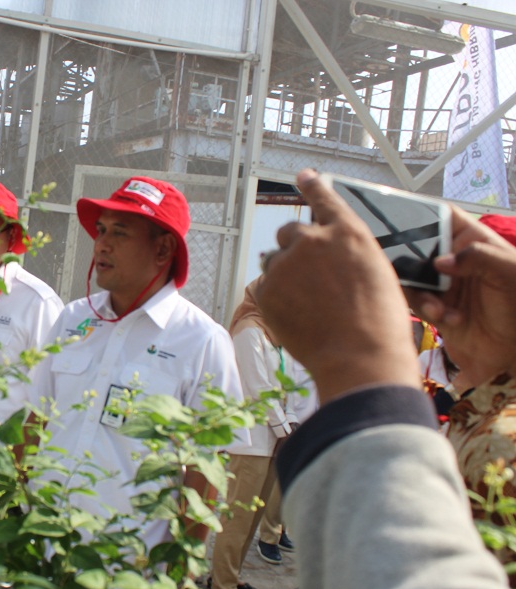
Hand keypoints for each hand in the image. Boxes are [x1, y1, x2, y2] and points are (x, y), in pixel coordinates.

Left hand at [257, 169, 419, 403]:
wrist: (360, 356)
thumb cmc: (380, 322)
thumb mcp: (376, 272)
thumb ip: (347, 254)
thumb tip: (328, 256)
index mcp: (348, 231)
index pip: (324, 198)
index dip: (312, 185)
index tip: (302, 175)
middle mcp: (313, 239)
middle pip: (290, 232)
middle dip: (295, 249)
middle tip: (308, 277)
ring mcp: (287, 264)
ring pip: (274, 261)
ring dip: (284, 274)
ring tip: (307, 303)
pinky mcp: (267, 288)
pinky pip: (265, 287)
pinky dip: (276, 298)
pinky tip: (298, 316)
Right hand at [406, 209, 515, 386]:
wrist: (514, 350)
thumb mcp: (509, 272)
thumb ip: (478, 257)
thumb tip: (439, 260)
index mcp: (473, 242)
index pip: (443, 217)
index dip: (423, 214)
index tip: (403, 220)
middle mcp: (454, 260)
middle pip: (417, 248)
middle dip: (412, 262)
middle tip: (415, 274)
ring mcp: (442, 284)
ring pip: (412, 278)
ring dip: (422, 294)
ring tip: (440, 308)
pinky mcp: (434, 307)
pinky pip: (416, 303)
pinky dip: (427, 311)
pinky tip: (450, 318)